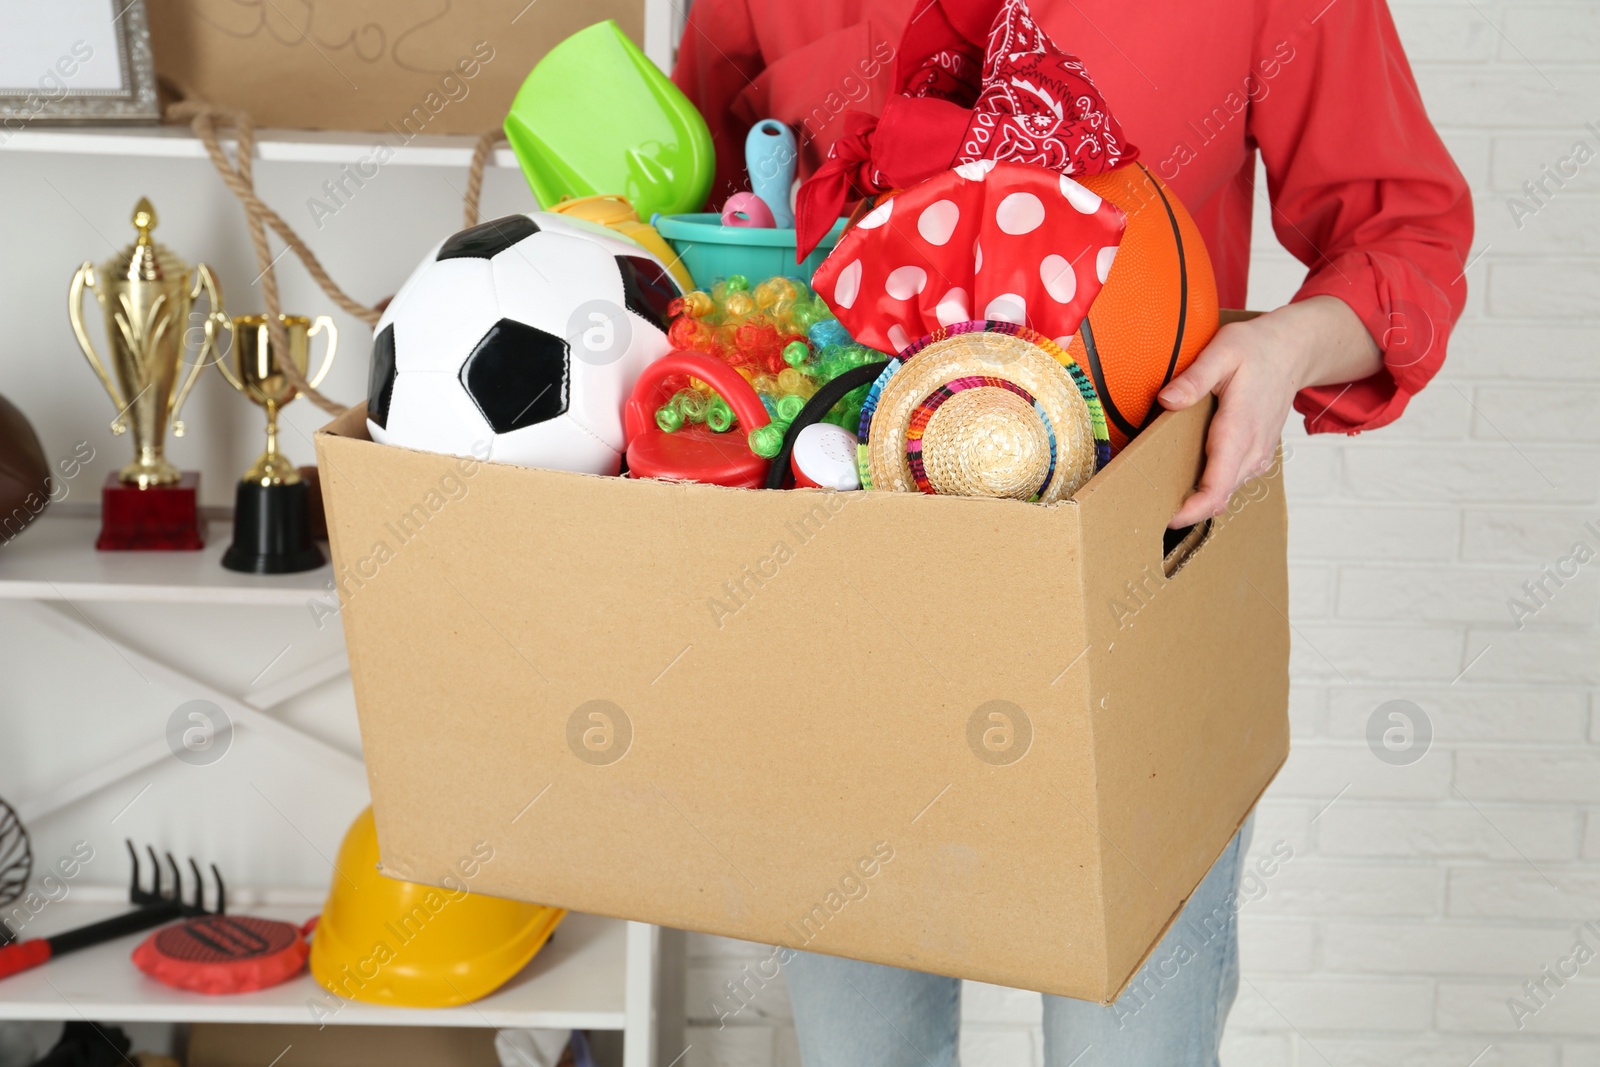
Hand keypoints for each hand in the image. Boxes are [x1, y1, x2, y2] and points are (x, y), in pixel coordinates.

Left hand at [1156, 295, 1381, 528]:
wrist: (1293, 351)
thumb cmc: (1256, 349)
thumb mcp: (1222, 352)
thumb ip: (1194, 378)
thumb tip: (1166, 400)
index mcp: (1239, 431)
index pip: (1217, 487)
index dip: (1192, 510)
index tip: (1166, 519)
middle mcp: (1251, 451)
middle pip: (1218, 497)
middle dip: (1186, 509)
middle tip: (1149, 508)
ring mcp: (1257, 456)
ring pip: (1225, 491)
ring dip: (1197, 499)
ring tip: (1161, 495)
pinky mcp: (1256, 455)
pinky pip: (1231, 481)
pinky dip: (1210, 487)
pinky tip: (1186, 478)